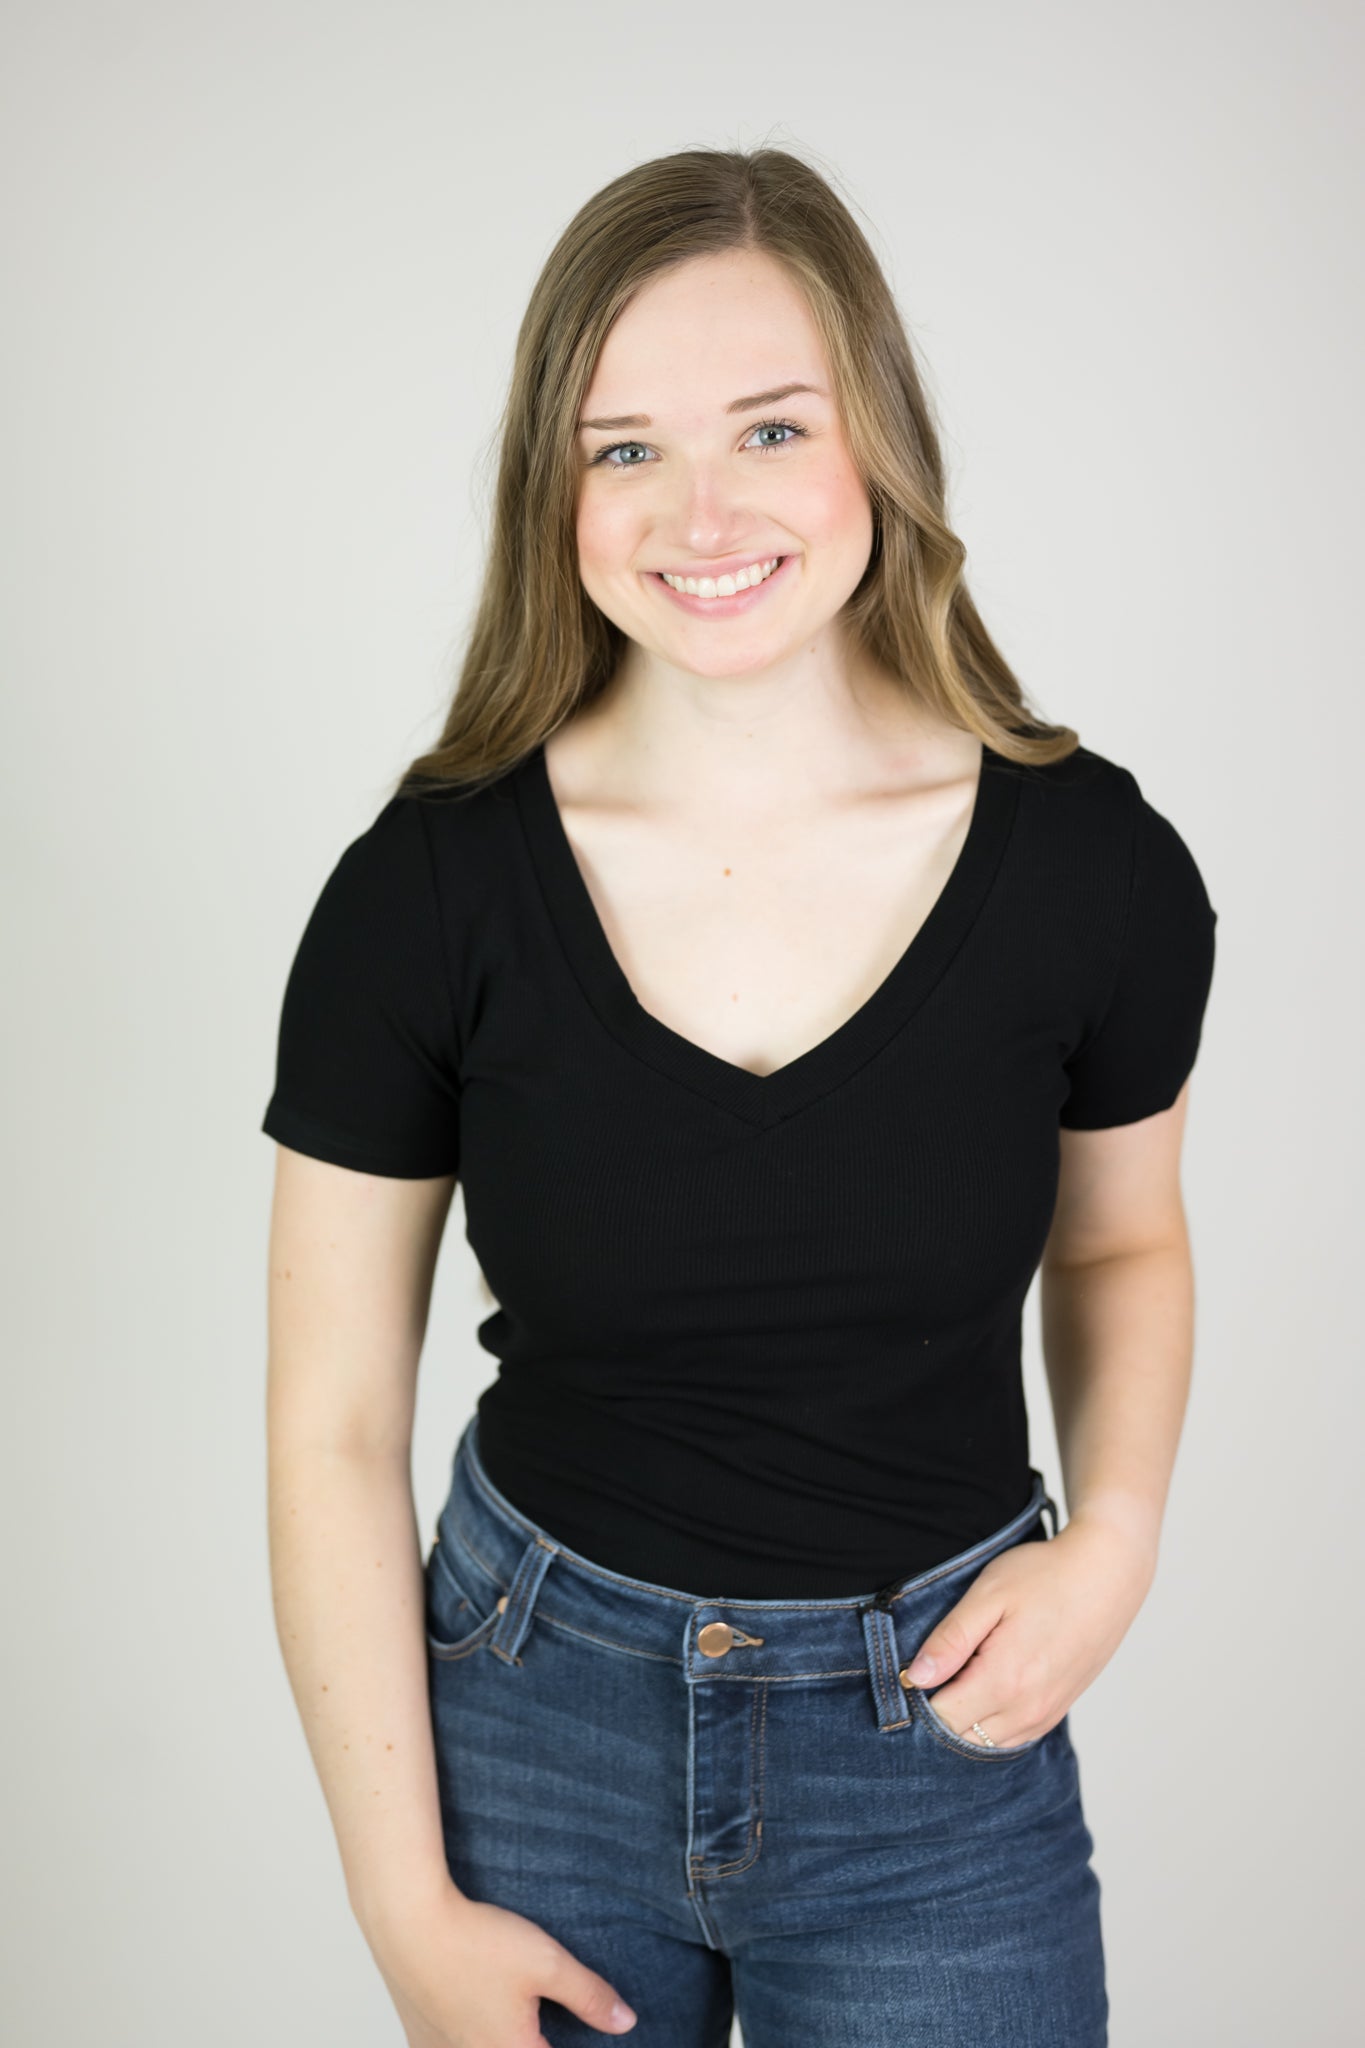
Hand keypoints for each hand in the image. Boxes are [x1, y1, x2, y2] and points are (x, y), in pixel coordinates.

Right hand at [364, 1882, 637, 2045]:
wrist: (408, 1922)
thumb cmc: (476, 1942)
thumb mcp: (547, 1963)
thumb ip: (589, 1996)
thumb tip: (625, 2022)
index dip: (570, 2037)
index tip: (569, 2018)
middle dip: (533, 2033)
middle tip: (539, 2010)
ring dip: (499, 2033)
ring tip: (504, 2003)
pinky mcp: (419, 2037)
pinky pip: (450, 2046)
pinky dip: (467, 2031)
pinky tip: (471, 2004)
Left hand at [899, 1517, 1155, 1748]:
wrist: (1107, 1574)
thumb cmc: (1045, 1576)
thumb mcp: (988, 1595)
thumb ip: (951, 1640)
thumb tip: (916, 1677)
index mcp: (1003, 1681)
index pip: (942, 1717)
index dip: (920, 1695)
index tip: (915, 1667)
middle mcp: (1027, 1709)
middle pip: (962, 1736)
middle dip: (940, 1710)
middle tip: (938, 1667)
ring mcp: (1047, 1714)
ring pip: (989, 1742)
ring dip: (967, 1719)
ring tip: (963, 1674)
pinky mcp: (1059, 1709)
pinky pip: (1016, 1736)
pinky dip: (993, 1723)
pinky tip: (989, 1687)